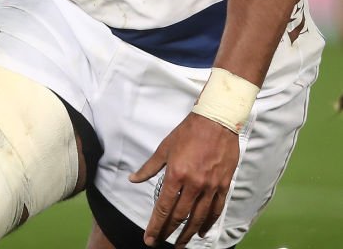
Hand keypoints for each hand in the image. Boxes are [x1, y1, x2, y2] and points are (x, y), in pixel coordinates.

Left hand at [129, 112, 239, 246]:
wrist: (216, 120)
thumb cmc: (188, 132)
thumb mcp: (165, 147)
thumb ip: (149, 167)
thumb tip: (133, 179)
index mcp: (177, 174)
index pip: (163, 207)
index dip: (155, 225)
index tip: (149, 238)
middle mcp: (194, 184)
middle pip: (180, 216)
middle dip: (169, 232)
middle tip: (161, 243)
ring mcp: (210, 186)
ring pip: (198, 218)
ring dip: (188, 234)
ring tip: (180, 244)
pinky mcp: (223, 185)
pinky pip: (216, 210)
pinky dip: (208, 223)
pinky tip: (202, 231)